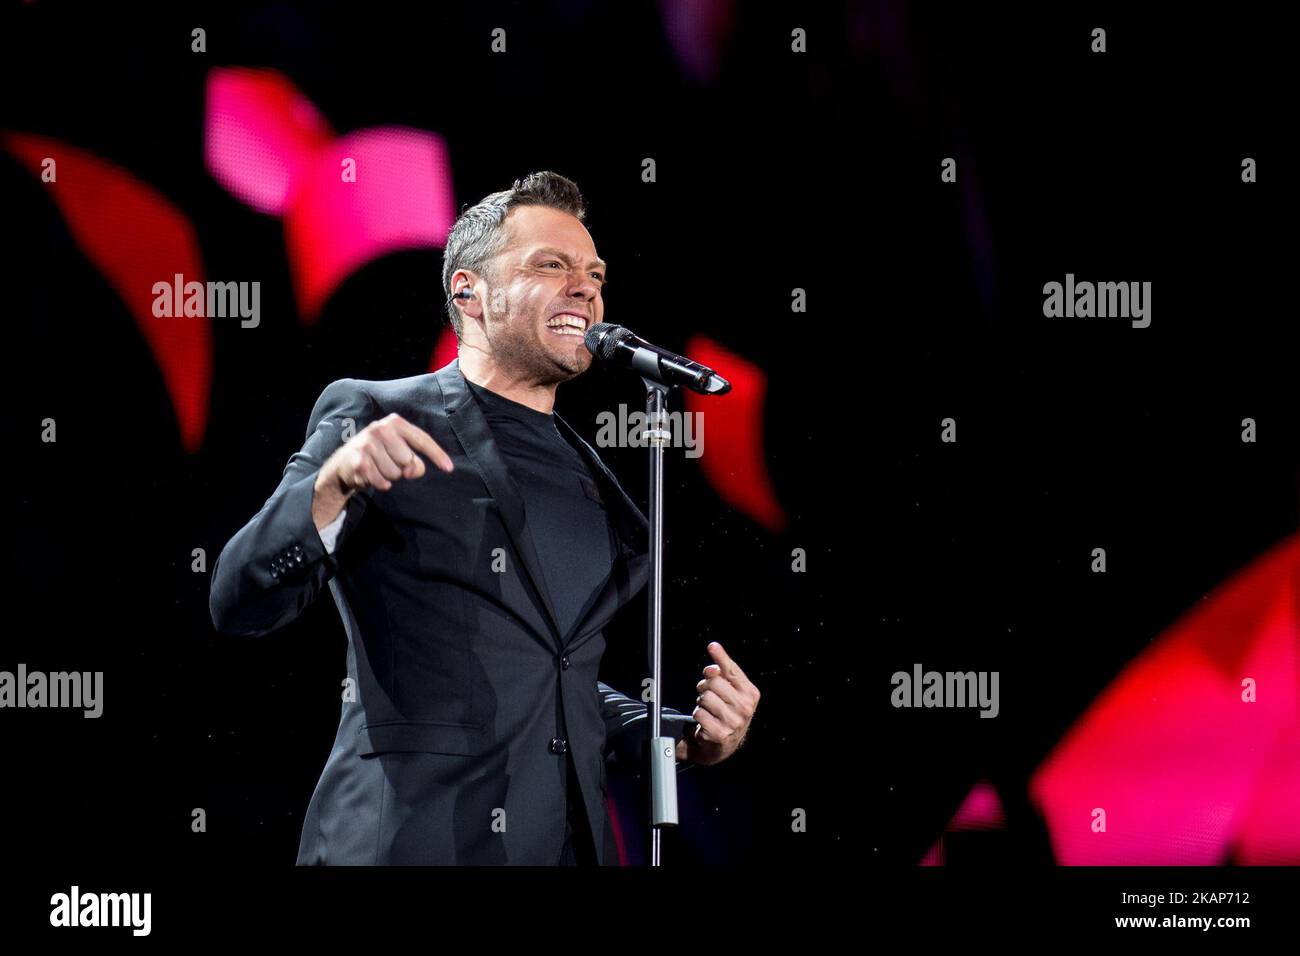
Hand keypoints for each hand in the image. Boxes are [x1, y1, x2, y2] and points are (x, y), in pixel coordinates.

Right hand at [313, 413, 453, 528]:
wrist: (343, 463)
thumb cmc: (378, 455)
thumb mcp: (398, 451)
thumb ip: (413, 459)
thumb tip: (413, 469)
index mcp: (395, 422)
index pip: (422, 439)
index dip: (437, 455)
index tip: (449, 468)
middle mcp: (380, 429)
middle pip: (409, 461)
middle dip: (403, 469)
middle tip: (389, 464)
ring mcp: (368, 444)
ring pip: (396, 473)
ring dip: (389, 477)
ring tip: (377, 468)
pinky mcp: (359, 461)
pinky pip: (383, 482)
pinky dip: (380, 484)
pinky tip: (370, 475)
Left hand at [682, 641, 759, 765]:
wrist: (724, 743)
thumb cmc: (727, 711)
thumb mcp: (731, 690)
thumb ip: (722, 672)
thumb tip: (714, 655)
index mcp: (750, 693)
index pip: (732, 671)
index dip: (720, 657)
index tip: (712, 646)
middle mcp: (745, 708)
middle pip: (714, 682)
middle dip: (705, 686)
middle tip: (707, 693)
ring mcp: (733, 722)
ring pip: (705, 697)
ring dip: (701, 702)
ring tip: (708, 708)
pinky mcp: (719, 733)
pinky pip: (699, 713)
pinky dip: (698, 714)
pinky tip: (706, 719)